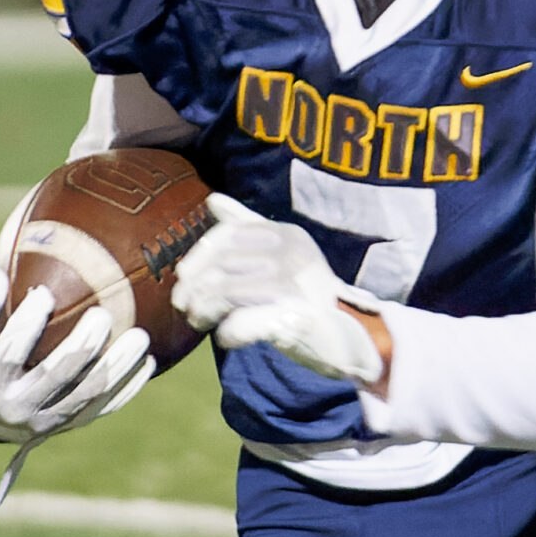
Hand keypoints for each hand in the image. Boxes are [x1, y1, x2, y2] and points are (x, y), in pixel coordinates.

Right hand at [0, 265, 151, 445]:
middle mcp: (18, 408)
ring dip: (118, 366)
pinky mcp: (71, 426)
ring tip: (140, 336)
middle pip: (57, 376)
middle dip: (83, 345)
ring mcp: (47, 422)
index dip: (28, 322)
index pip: (10, 353)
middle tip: (102, 315)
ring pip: (88, 394)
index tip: (44, 293)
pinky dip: (128, 387)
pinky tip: (148, 363)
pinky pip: (105, 408)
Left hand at [172, 193, 385, 385]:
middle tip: (187, 308)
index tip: (185, 278)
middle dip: (194, 290)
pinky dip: (227, 333)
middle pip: (220, 267)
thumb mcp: (281, 254)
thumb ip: (248, 226)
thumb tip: (212, 199)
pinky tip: (227, 337)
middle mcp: (292, 255)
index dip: (198, 257)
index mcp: (287, 235)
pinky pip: (241, 324)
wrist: (350, 337)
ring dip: (203, 312)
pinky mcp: (294, 320)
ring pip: (224, 295)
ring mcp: (295, 287)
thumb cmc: (305, 295)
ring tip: (201, 322)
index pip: (227, 235)